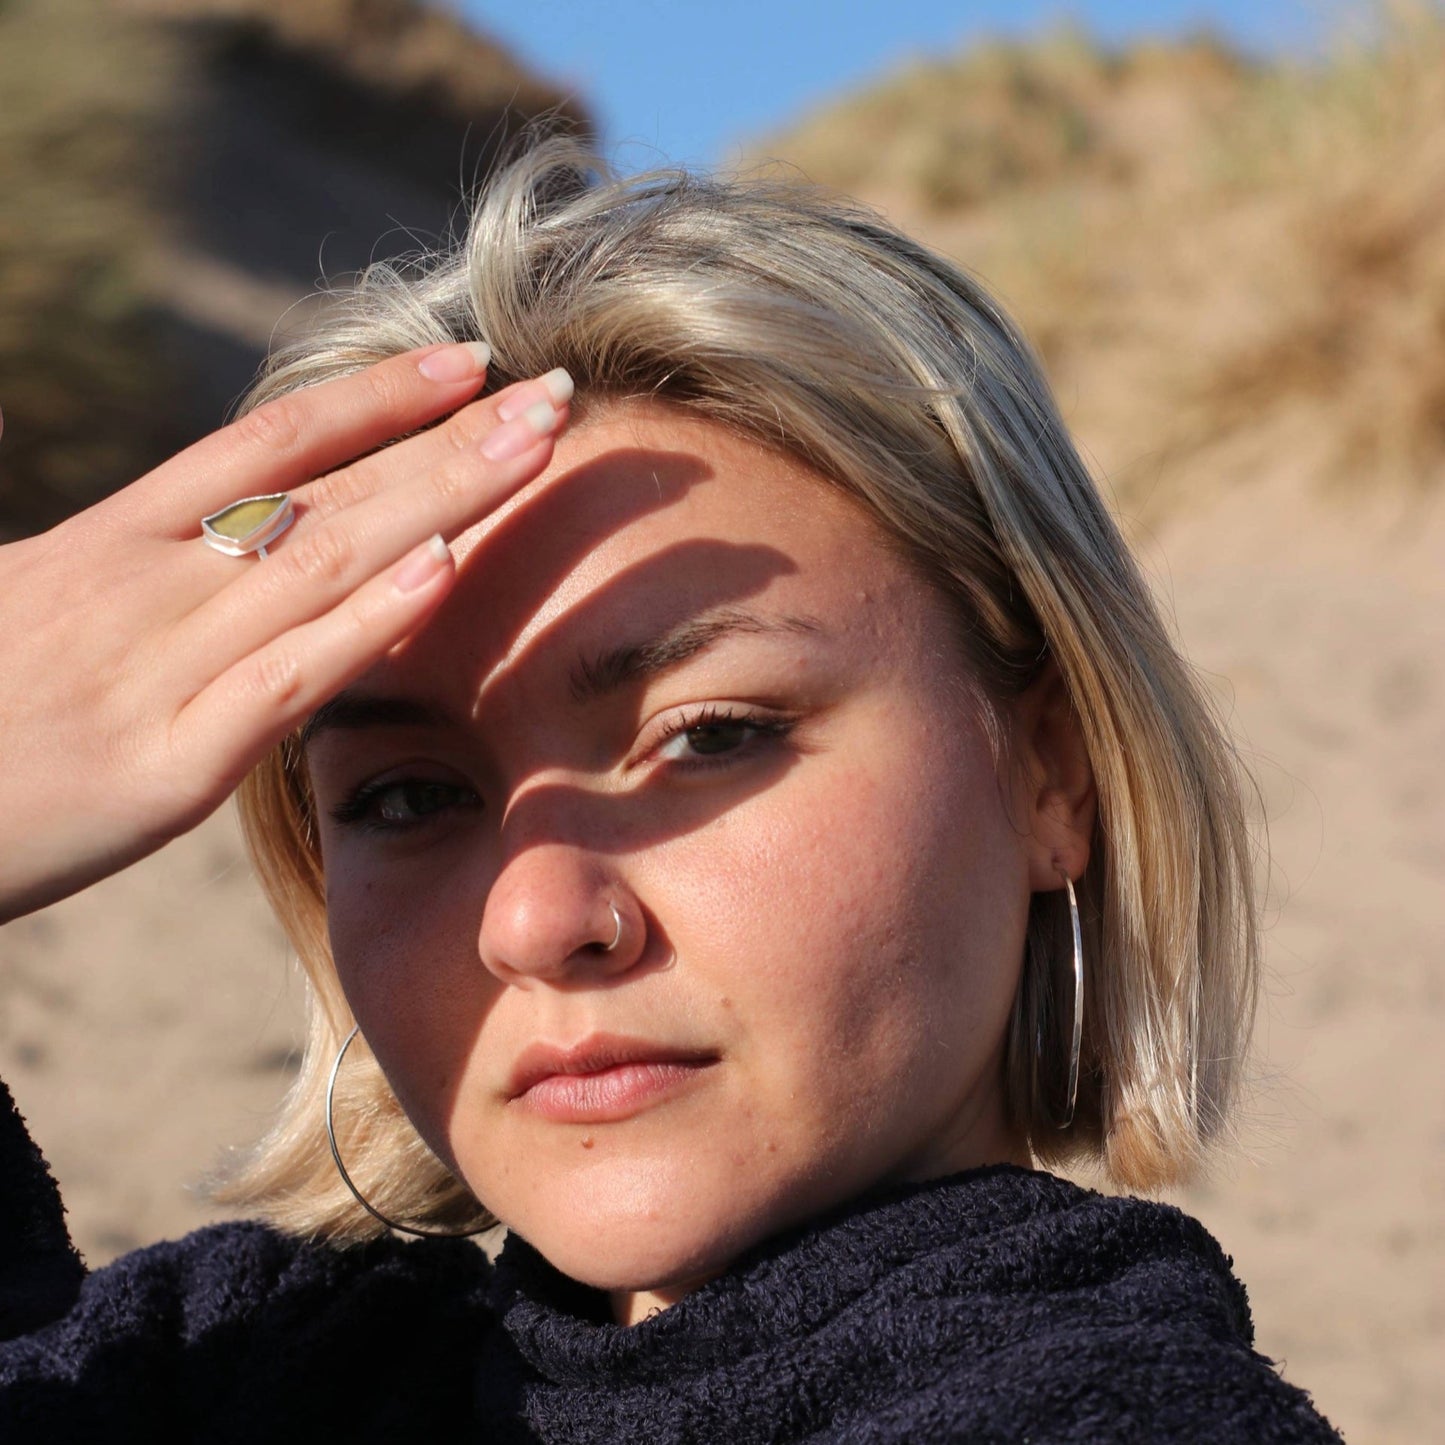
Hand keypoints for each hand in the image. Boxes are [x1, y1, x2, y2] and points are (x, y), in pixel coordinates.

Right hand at [0, 344, 571, 922]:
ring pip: (323, 561)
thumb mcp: (32, 608)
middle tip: (555, 396)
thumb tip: (221, 542)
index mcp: (109, 544)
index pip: (268, 445)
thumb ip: (133, 573)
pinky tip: (446, 572)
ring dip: (443, 499)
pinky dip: (367, 622)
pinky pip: (285, 680)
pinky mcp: (163, 769)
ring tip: (537, 450)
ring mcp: (157, 671)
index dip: (376, 398)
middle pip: (323, 491)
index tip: (467, 362)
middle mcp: (142, 587)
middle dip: (449, 440)